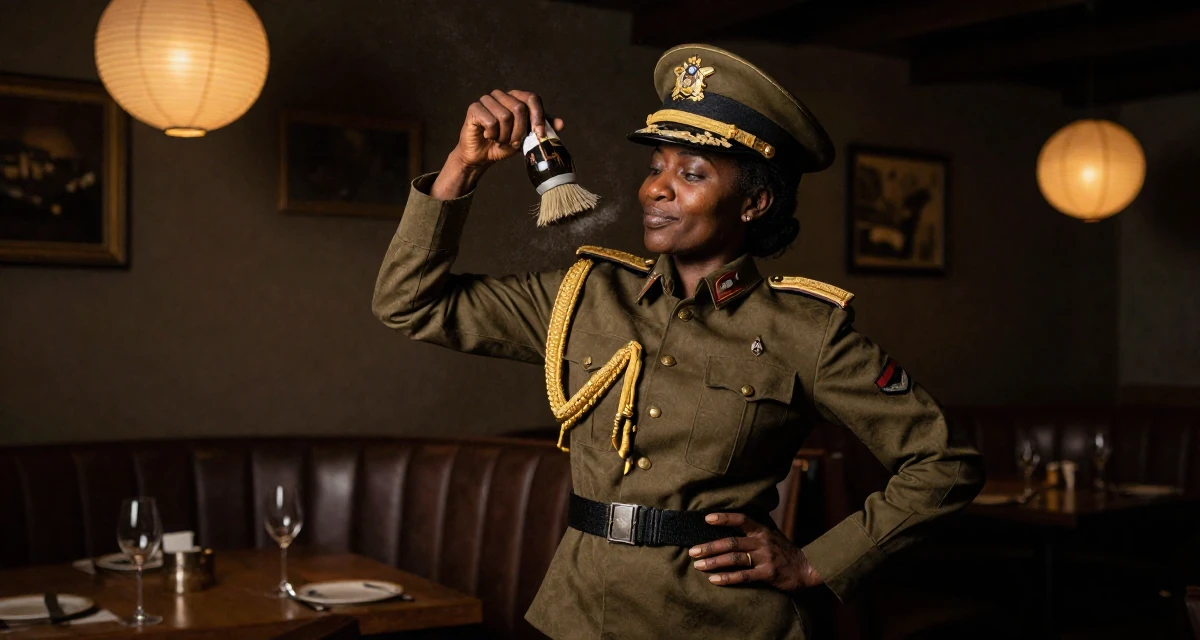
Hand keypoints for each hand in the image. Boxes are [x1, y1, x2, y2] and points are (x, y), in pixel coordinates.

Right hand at [431, 90, 564, 199]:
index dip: (538, 116)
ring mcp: (487, 100)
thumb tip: (561, 123)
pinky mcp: (474, 108)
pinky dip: (492, 134)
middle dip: (520, 131)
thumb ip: (543, 129)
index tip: (539, 134)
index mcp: (516, 98)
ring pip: (505, 116)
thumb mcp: (528, 137)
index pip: (532, 98)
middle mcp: (502, 95)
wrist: (482, 156)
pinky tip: (488, 136)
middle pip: (519, 108)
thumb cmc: (505, 144)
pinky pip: (490, 121)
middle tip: (514, 142)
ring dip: (505, 135)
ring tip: (501, 140)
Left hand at [688, 513, 822, 591]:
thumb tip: (733, 523)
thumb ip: (755, 530)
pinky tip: (714, 579)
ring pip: (734, 559)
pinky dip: (727, 578)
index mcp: (762, 531)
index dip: (724, 518)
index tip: (706, 519)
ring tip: (698, 565)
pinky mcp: (767, 574)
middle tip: (692, 550)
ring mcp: (765, 558)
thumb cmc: (785, 552)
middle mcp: (762, 542)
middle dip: (709, 546)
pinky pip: (743, 576)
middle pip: (731, 542)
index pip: (741, 519)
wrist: (807, 569)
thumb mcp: (773, 536)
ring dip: (714, 562)